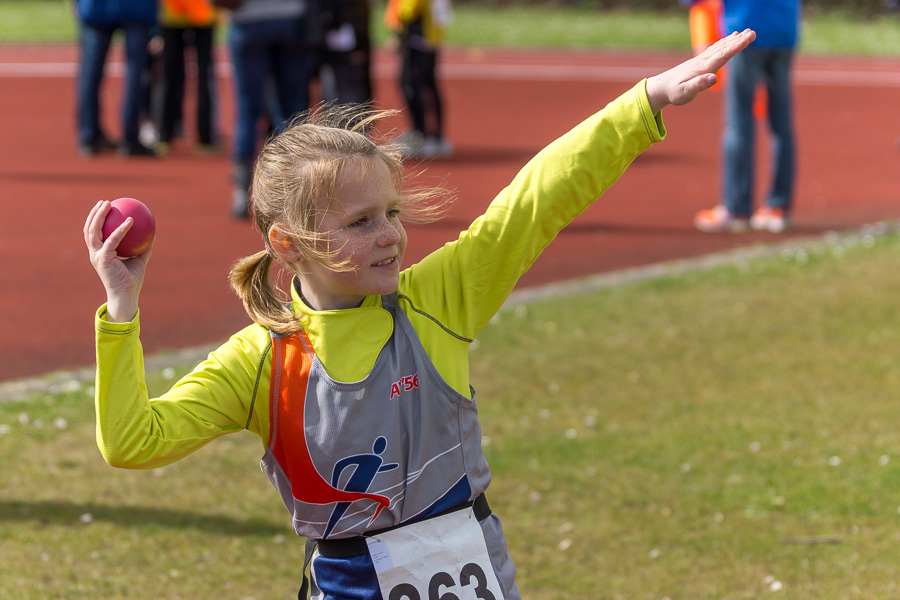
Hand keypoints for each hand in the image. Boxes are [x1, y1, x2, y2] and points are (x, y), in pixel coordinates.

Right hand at [83, 200, 152, 322]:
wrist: (127, 295)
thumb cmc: (132, 279)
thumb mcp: (139, 260)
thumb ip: (144, 247)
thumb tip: (153, 234)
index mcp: (100, 253)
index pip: (93, 233)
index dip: (95, 219)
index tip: (104, 207)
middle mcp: (95, 253)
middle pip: (89, 229)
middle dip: (94, 214)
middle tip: (104, 202)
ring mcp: (97, 256)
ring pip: (94, 231)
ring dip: (100, 216)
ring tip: (109, 204)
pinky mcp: (103, 259)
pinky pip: (113, 240)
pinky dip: (121, 229)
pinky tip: (130, 220)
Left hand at [645, 29, 755, 113]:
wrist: (661, 87)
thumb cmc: (673, 92)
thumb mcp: (685, 93)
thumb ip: (699, 85)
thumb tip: (713, 78)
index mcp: (703, 68)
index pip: (723, 55)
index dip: (736, 46)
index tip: (748, 38)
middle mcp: (703, 61)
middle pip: (724, 48)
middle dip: (739, 41)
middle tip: (752, 32)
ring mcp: (701, 60)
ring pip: (720, 47)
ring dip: (733, 39)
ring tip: (745, 32)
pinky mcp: (699, 61)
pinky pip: (715, 49)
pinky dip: (724, 43)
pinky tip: (729, 39)